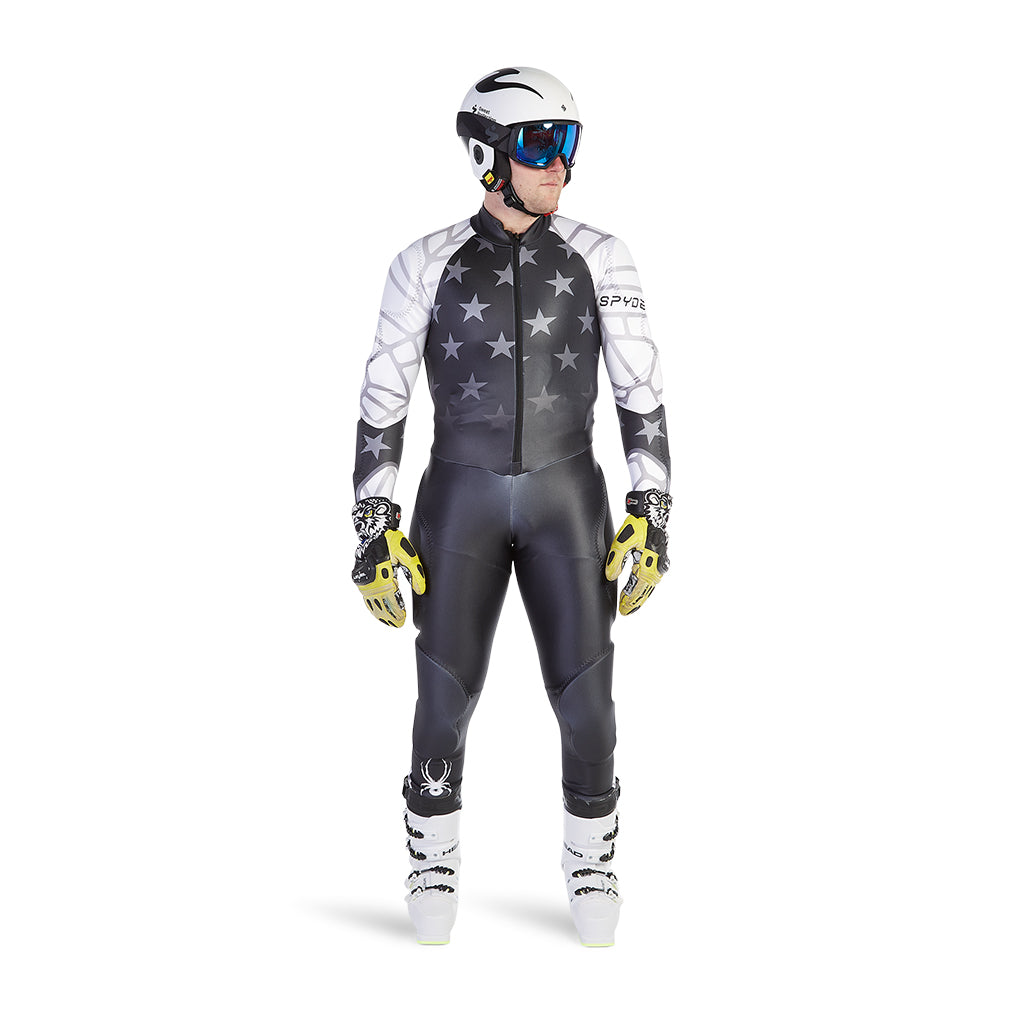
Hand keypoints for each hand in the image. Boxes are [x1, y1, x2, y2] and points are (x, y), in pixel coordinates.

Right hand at [351, 496, 425, 626]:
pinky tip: (376, 610)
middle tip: (397, 624)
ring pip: (371, 603)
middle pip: (380, 605)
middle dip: (389, 616)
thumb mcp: (408, 556)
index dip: (396, 611)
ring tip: (388, 621)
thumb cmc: (392, 542)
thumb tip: (421, 590)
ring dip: (379, 613)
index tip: (402, 620)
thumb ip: (416, 574)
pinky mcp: (361, 578)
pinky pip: (366, 597)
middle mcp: (372, 581)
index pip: (391, 600)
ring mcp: (364, 580)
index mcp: (384, 576)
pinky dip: (371, 606)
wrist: (374, 530)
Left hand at [605, 489, 671, 614]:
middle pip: (645, 589)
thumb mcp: (622, 541)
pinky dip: (644, 585)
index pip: (639, 587)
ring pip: (649, 584)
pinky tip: (637, 588)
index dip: (631, 599)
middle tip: (626, 611)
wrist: (652, 512)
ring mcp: (659, 562)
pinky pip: (650, 576)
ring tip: (630, 604)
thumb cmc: (638, 525)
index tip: (624, 609)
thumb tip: (611, 576)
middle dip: (635, 600)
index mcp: (649, 562)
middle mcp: (656, 565)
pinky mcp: (657, 558)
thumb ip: (616, 560)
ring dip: (640, 594)